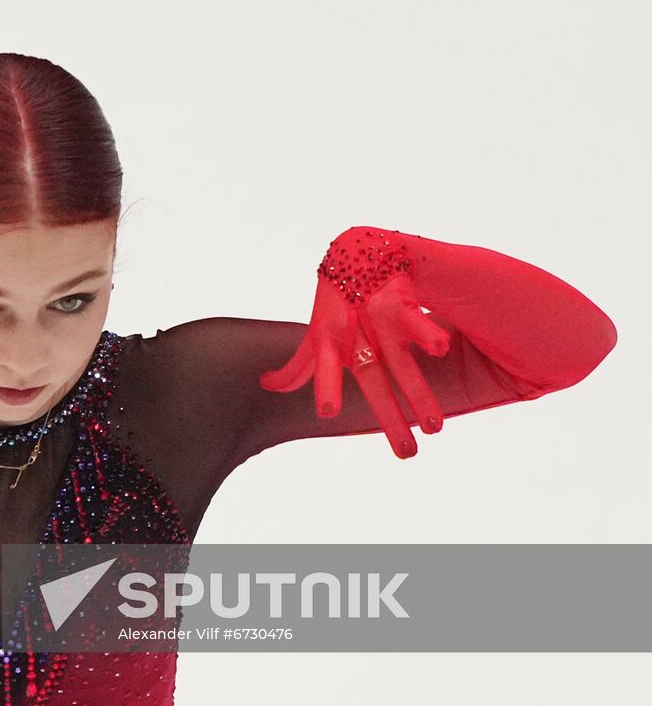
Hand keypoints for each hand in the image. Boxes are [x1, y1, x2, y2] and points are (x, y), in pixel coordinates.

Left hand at [258, 273, 451, 458]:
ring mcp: (378, 318)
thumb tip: (265, 385)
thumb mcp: (314, 333)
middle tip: (406, 454)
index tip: (327, 412)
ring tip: (436, 428)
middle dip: (388, 415)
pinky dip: (427, 332)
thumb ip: (296, 366)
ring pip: (400, 361)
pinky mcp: (402, 301)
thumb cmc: (334, 304)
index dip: (326, 386)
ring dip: (418, 393)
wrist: (356, 251)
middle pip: (373, 378)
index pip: (325, 367)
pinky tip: (440, 349)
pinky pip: (416, 319)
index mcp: (329, 342)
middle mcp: (354, 333)